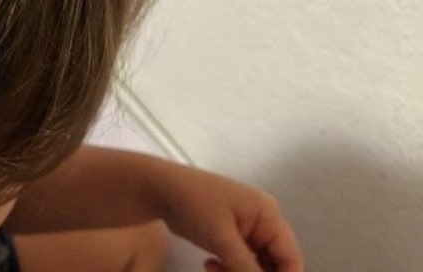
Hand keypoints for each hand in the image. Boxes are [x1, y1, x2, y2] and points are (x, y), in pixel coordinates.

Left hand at [157, 165, 303, 271]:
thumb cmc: (193, 203)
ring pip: (258, 267)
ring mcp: (248, 230)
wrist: (159, 189)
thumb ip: (246, 267)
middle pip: (276, 265)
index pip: (292, 258)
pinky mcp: (233, 237)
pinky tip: (209, 264)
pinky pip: (242, 263)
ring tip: (213, 269)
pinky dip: (230, 270)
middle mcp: (264, 222)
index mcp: (268, 215)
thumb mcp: (221, 237)